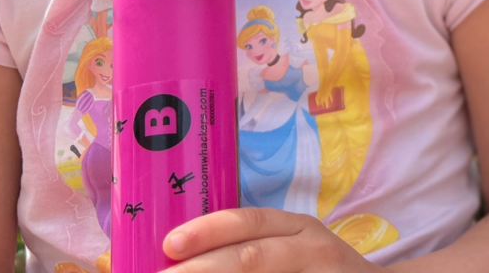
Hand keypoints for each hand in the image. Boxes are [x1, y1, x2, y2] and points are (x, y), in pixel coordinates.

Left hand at [164, 208, 376, 272]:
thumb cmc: (319, 272)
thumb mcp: (295, 247)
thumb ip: (252, 247)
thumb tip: (179, 256)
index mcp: (301, 228)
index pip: (252, 221)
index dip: (209, 230)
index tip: (170, 244)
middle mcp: (315, 250)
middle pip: (252, 257)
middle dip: (202, 270)